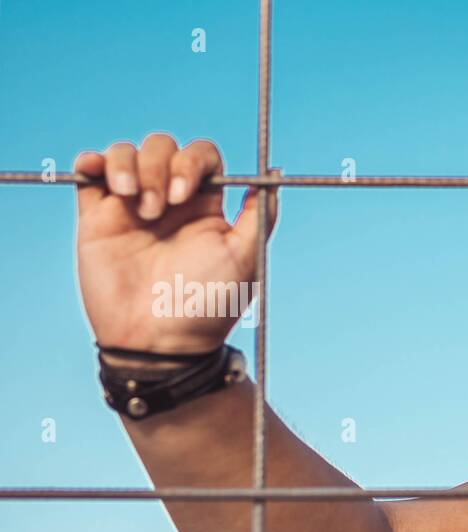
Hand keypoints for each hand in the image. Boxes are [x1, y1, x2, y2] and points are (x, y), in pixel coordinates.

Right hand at [74, 133, 279, 353]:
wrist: (159, 341)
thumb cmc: (208, 305)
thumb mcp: (246, 258)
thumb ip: (260, 214)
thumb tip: (272, 174)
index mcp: (205, 209)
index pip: (202, 157)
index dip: (193, 162)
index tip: (186, 194)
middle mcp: (170, 203)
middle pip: (163, 147)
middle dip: (160, 165)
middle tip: (160, 209)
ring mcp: (132, 208)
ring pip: (126, 154)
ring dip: (129, 165)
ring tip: (136, 204)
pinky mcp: (98, 219)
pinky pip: (89, 172)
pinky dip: (92, 162)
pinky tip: (103, 177)